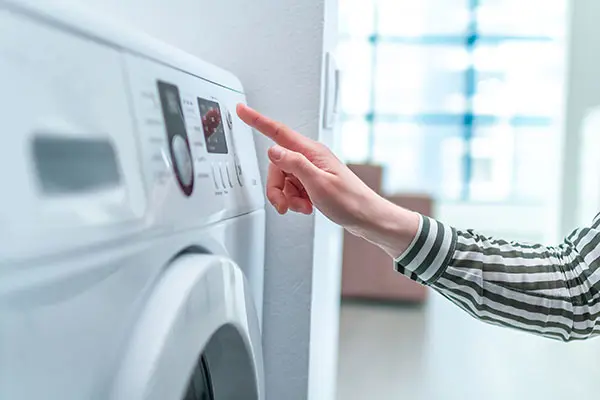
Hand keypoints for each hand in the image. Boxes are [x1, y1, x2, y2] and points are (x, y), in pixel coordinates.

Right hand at [236, 104, 419, 257]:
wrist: (366, 218)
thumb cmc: (350, 201)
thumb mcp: (318, 183)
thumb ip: (294, 164)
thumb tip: (274, 150)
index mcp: (312, 152)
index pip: (278, 132)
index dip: (257, 120)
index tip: (242, 110)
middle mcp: (310, 157)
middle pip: (277, 165)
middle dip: (276, 187)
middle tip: (285, 204)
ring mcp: (311, 170)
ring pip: (283, 180)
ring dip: (287, 197)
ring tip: (303, 206)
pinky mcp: (313, 182)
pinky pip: (292, 188)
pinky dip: (295, 200)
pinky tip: (307, 206)